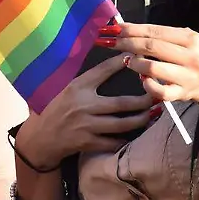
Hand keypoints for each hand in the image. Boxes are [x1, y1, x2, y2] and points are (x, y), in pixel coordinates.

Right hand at [15, 55, 158, 169]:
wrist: (42, 137)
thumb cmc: (58, 109)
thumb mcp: (69, 89)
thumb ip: (89, 80)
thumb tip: (116, 63)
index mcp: (77, 88)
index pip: (101, 72)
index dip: (119, 63)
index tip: (135, 56)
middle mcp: (83, 105)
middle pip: (121, 103)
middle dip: (143, 100)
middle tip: (156, 95)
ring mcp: (86, 126)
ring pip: (122, 124)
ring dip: (140, 120)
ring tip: (152, 114)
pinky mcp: (88, 143)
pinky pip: (113, 142)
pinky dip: (126, 138)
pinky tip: (137, 134)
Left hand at [98, 23, 198, 105]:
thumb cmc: (187, 56)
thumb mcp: (179, 40)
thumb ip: (156, 35)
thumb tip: (122, 27)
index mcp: (190, 38)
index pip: (155, 31)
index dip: (131, 29)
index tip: (113, 28)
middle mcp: (192, 56)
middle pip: (152, 47)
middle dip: (127, 43)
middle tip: (110, 42)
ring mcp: (188, 77)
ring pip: (153, 68)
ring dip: (135, 63)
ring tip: (129, 61)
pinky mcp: (182, 94)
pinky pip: (159, 92)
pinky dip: (147, 84)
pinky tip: (142, 79)